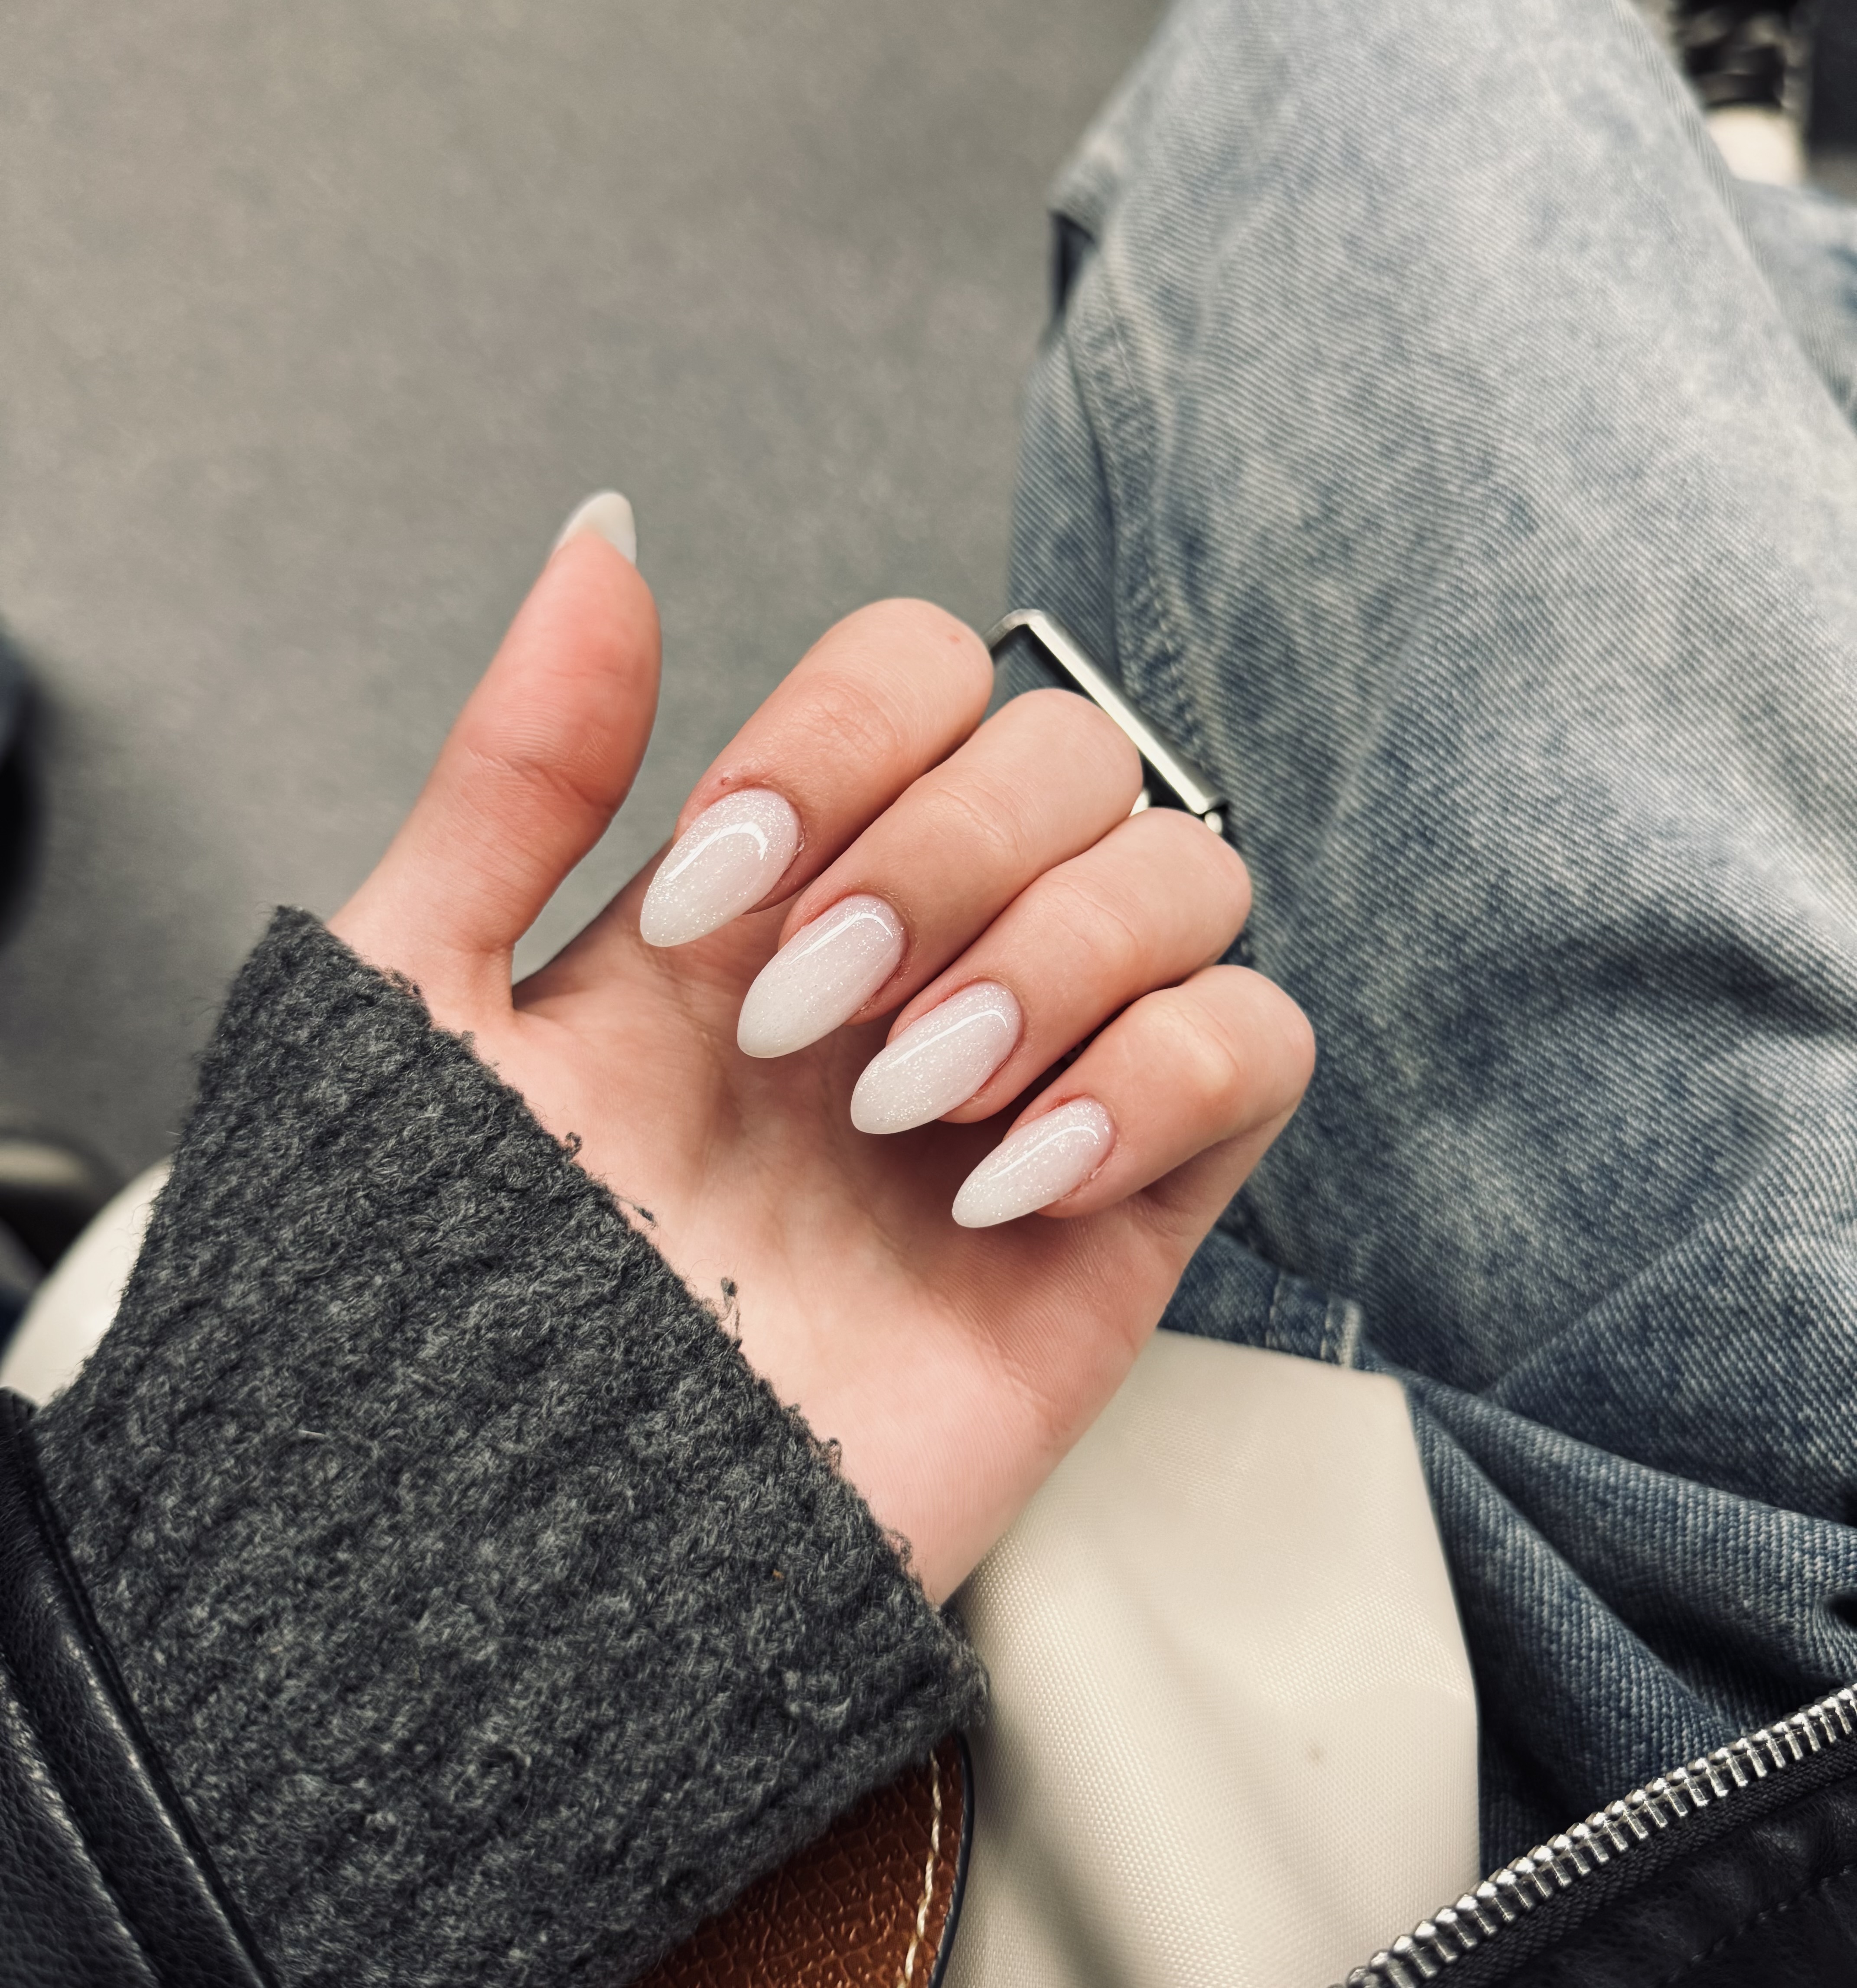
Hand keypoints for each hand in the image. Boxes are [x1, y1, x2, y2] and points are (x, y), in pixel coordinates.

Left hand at [331, 506, 1312, 1598]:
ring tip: (905, 1104)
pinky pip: (1258, 1053)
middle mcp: (924, 960)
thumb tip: (603, 536)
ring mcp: (1037, 1079)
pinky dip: (1159, 1075)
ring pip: (1190, 880)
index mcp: (779, 896)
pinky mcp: (1122, 1218)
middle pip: (1073, 756)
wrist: (519, 1568)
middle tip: (808, 1022)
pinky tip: (1004, 1178)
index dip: (849, 738)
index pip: (923, 673)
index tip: (720, 901)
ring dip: (1056, 958)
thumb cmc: (449, 1293)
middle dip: (951, 858)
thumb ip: (522, 768)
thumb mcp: (431, 1000)